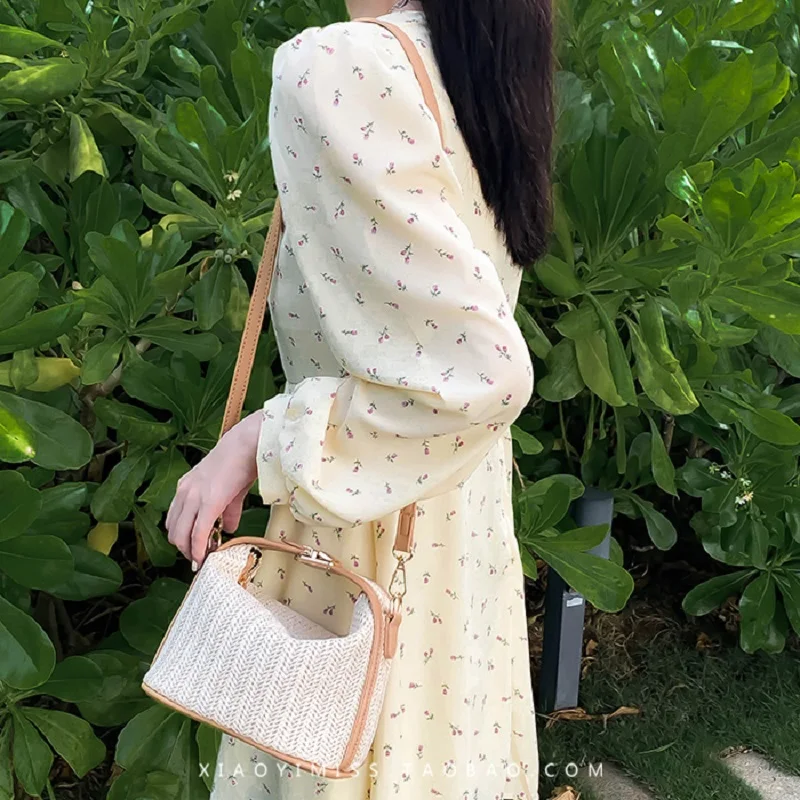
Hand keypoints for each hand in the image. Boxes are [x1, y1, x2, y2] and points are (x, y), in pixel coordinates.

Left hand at [166, 411, 262, 567]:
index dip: (182, 537)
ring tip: (203, 557)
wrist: (246, 445)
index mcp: (186, 488)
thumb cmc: (239, 461)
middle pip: (173, 531)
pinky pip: (198, 533)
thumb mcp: (228, 489)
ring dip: (190, 550)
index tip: (194, 548)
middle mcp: (184, 493)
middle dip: (184, 548)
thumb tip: (229, 528)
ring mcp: (194, 497)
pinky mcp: (208, 503)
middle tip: (199, 557)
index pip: (175, 519)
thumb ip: (227, 510)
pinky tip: (204, 556)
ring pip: (181, 535)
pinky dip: (199, 548)